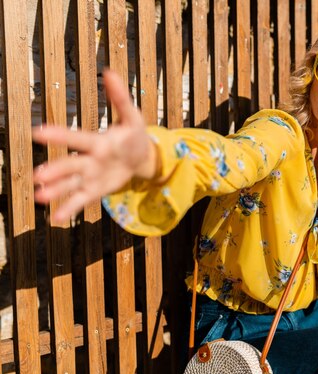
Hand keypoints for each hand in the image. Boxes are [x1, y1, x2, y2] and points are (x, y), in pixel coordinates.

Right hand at [33, 69, 157, 222]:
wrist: (141, 157)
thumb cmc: (133, 134)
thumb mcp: (132, 117)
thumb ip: (120, 98)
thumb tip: (110, 72)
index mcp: (97, 141)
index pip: (77, 138)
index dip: (60, 136)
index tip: (39, 132)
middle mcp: (89, 159)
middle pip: (71, 165)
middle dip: (56, 170)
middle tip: (38, 175)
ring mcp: (91, 175)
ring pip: (71, 184)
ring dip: (57, 191)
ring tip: (40, 197)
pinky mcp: (96, 189)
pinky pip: (81, 200)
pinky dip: (69, 209)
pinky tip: (56, 219)